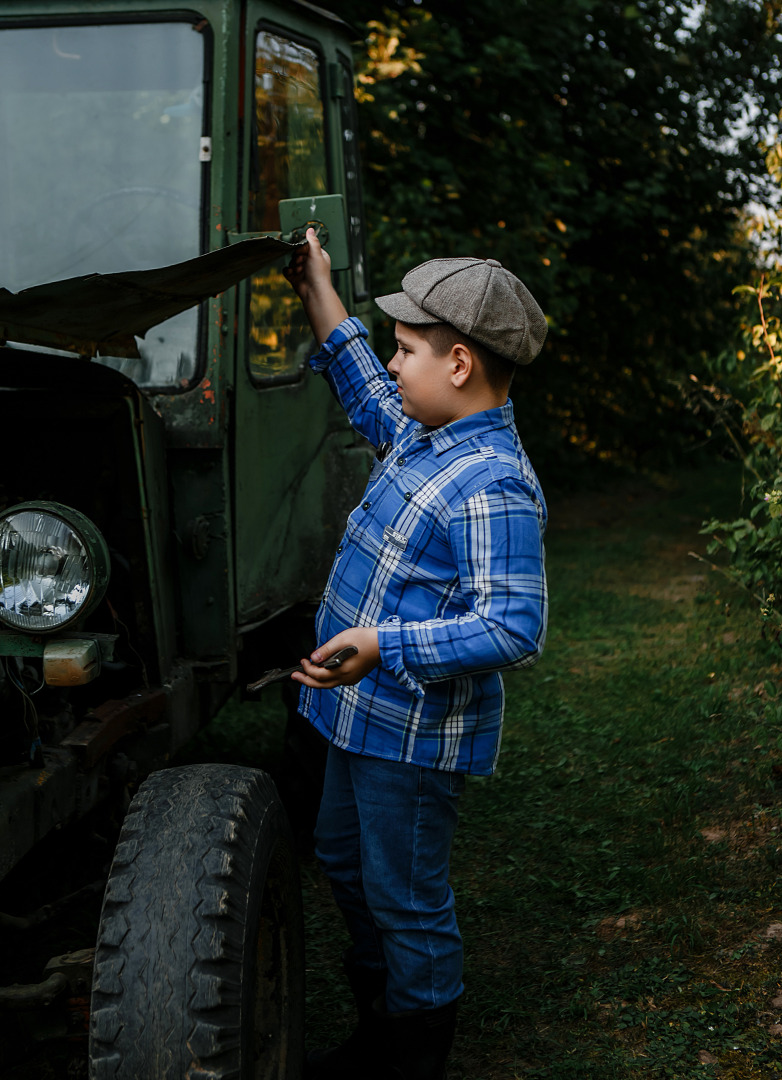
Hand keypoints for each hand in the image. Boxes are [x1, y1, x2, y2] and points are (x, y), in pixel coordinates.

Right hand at [282, 228, 347, 342]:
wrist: (314, 292)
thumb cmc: (319, 274)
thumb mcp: (316, 254)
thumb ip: (312, 241)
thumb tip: (310, 229)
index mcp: (318, 256)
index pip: (306, 246)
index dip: (302, 249)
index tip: (303, 252)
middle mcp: (310, 263)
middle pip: (296, 253)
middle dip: (297, 258)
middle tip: (301, 263)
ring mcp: (302, 270)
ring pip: (291, 262)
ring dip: (293, 266)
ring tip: (299, 271)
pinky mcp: (294, 277)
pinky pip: (286, 270)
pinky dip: (287, 272)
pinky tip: (292, 274)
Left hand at [292, 626, 379, 688]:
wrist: (383, 644)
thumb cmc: (364, 639)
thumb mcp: (342, 639)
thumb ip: (326, 650)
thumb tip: (313, 658)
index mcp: (342, 670)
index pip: (318, 674)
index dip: (307, 668)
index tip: (303, 660)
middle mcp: (346, 678)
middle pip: (321, 685)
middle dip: (306, 681)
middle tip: (294, 676)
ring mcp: (351, 679)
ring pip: (328, 685)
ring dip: (315, 681)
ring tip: (304, 676)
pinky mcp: (354, 677)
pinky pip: (336, 682)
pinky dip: (326, 679)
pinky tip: (321, 672)